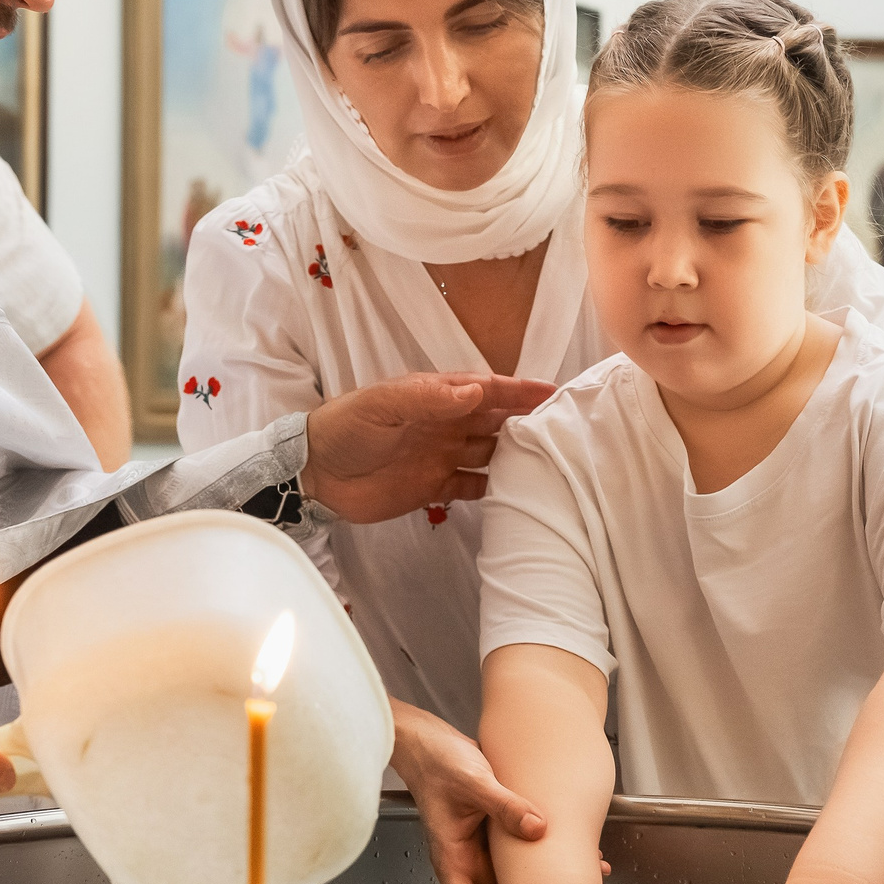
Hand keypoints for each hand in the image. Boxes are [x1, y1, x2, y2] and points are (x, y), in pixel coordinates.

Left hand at [301, 373, 555, 524]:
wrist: (315, 475)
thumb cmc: (346, 428)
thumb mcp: (382, 406)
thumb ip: (427, 399)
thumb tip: (478, 391)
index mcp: (436, 396)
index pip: (487, 389)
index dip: (520, 391)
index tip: (555, 392)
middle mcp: (446, 424)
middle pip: (496, 421)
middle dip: (529, 421)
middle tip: (568, 429)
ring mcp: (442, 456)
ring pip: (491, 453)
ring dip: (517, 456)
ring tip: (553, 463)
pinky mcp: (434, 489)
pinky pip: (473, 487)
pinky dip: (495, 489)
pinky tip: (519, 494)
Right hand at [392, 700, 545, 883]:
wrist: (426, 738)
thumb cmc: (436, 760)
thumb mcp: (472, 780)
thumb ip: (504, 804)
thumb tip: (536, 827)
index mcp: (452, 858)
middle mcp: (465, 860)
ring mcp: (478, 848)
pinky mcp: (490, 832)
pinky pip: (516, 858)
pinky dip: (539, 863)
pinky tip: (570, 860)